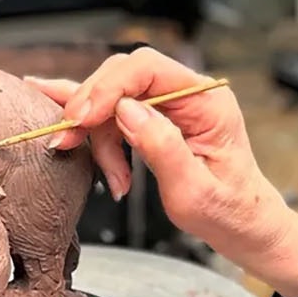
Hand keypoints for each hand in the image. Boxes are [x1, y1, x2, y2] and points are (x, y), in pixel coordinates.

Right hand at [26, 49, 297, 296]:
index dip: (108, 87)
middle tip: (68, 140)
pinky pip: (116, 111)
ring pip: (114, 99)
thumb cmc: (230, 214)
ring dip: (98, 137)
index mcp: (207, 101)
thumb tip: (127, 111)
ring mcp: (172, 106)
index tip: (81, 119)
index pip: (148, 68)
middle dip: (91, 107)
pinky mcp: (156, 121)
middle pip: (124, 76)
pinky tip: (50, 100)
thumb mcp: (197, 192)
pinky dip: (87, 117)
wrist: (246, 228)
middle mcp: (189, 95)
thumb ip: (163, 148)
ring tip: (114, 180)